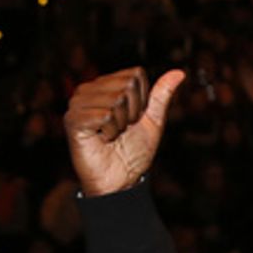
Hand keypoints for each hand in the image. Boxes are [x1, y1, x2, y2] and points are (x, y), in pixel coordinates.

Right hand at [64, 67, 184, 196]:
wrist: (121, 180)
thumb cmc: (134, 151)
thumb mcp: (153, 120)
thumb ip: (162, 95)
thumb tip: (179, 72)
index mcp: (106, 85)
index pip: (136, 75)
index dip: (143, 100)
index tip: (134, 118)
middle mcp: (88, 89)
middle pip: (127, 86)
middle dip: (134, 112)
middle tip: (122, 129)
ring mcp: (77, 103)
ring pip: (116, 100)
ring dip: (122, 124)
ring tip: (111, 135)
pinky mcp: (72, 119)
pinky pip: (105, 116)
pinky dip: (111, 131)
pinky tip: (102, 139)